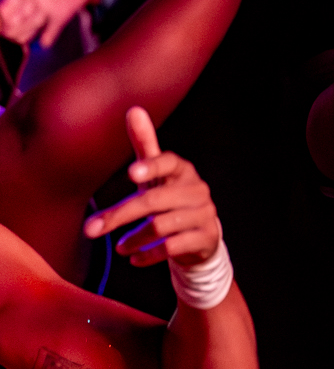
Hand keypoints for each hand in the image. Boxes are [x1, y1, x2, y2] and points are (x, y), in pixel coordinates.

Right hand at [0, 0, 102, 46]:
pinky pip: (54, 27)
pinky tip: (44, 43)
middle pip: (22, 11)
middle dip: (14, 20)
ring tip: (17, 38)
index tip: (3, 10)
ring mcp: (49, 7)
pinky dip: (49, 35)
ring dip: (26, 29)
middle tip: (6, 28)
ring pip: (33, 20)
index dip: (10, 3)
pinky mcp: (62, 14)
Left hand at [83, 107, 221, 266]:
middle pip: (154, 201)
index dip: (152, 166)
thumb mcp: (157, 174)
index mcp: (184, 171)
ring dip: (134, 238)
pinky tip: (135, 258)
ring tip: (120, 247)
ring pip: (162, 226)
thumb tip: (134, 109)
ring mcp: (205, 215)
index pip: (170, 163)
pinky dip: (149, 255)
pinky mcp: (207, 238)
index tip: (131, 174)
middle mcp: (197, 190)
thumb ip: (146, 144)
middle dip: (120, 215)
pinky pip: (173, 247)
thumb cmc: (170, 199)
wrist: (201, 237)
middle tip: (91, 229)